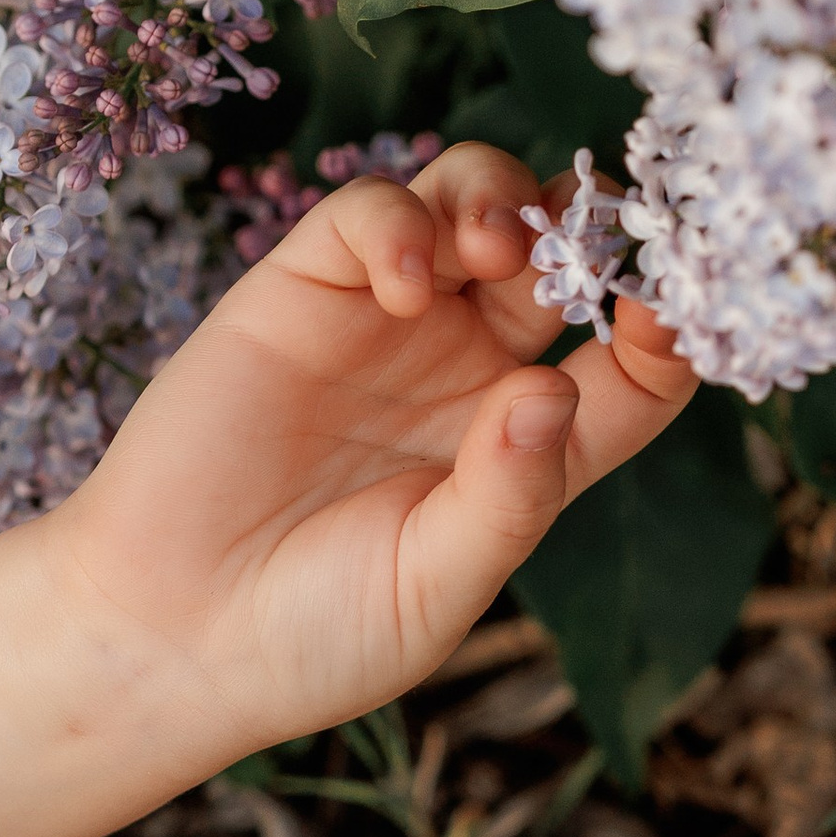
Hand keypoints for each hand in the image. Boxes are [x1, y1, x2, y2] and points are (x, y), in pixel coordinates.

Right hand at [55, 143, 692, 755]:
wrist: (168, 634)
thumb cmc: (314, 632)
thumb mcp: (436, 587)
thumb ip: (505, 497)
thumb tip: (552, 390)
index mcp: (530, 449)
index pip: (634, 369)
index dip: (666, 329)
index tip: (667, 313)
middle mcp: (472, 371)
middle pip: (562, 260)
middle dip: (586, 232)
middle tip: (584, 247)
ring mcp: (389, 323)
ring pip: (473, 205)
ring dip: (501, 202)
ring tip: (491, 250)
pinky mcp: (302, 291)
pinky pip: (367, 216)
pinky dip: (398, 222)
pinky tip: (401, 281)